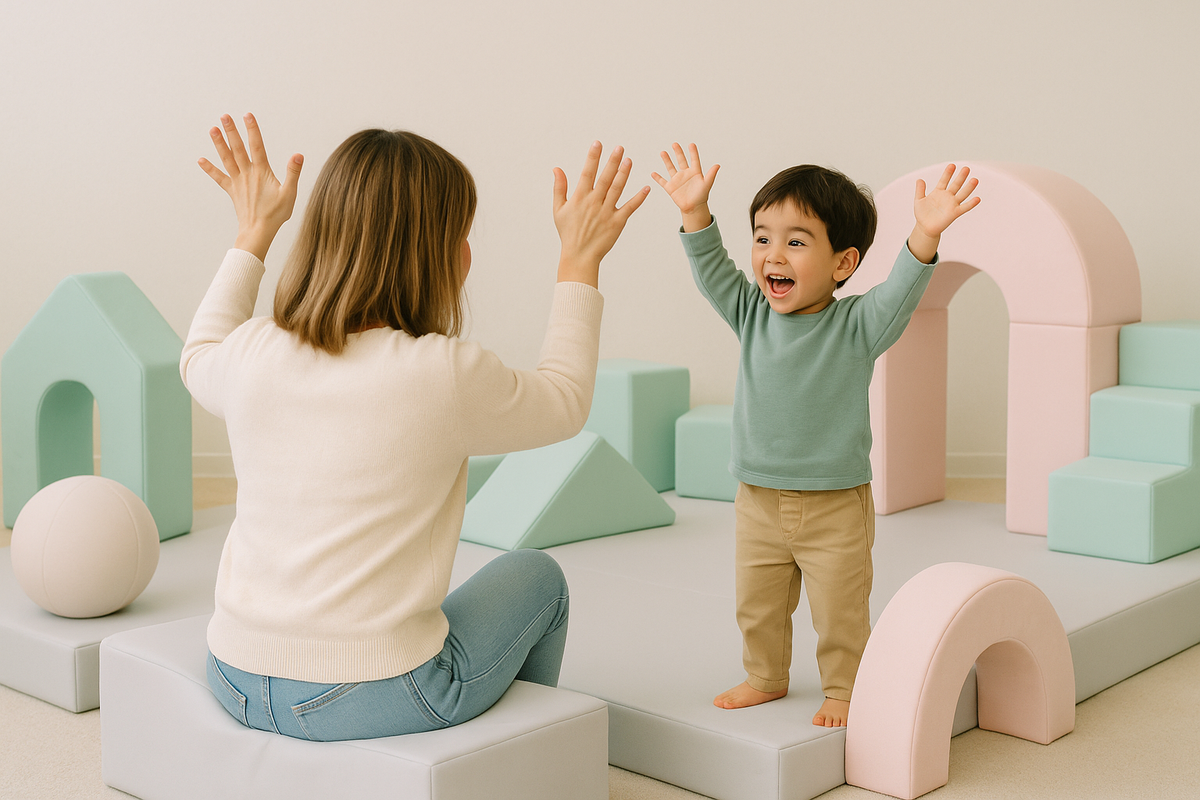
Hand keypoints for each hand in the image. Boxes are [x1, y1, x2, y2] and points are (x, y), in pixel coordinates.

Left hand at [198, 113, 302, 261]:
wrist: (258, 231)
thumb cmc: (275, 214)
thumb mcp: (290, 193)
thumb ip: (293, 173)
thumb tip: (298, 155)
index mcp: (262, 173)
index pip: (257, 146)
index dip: (252, 130)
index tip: (248, 115)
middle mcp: (247, 174)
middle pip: (238, 149)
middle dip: (231, 131)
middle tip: (224, 116)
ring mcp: (238, 182)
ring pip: (227, 159)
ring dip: (219, 144)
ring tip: (212, 129)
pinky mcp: (232, 191)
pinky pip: (219, 177)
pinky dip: (210, 169)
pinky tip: (201, 160)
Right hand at [552, 142, 649, 287]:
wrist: (579, 255)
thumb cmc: (568, 232)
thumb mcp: (558, 209)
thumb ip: (559, 188)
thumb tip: (557, 169)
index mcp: (580, 198)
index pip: (587, 172)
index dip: (593, 157)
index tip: (598, 143)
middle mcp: (594, 202)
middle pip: (605, 178)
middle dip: (612, 161)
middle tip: (620, 148)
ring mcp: (606, 212)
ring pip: (617, 189)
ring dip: (624, 174)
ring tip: (629, 160)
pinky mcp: (617, 222)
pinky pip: (629, 208)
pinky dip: (639, 198)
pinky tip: (646, 188)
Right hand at [651, 143, 718, 230]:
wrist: (694, 208)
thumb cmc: (701, 196)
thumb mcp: (707, 184)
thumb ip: (711, 174)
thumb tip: (718, 165)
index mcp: (695, 172)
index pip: (694, 160)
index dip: (693, 152)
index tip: (691, 144)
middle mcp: (685, 174)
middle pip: (681, 160)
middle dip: (678, 152)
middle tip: (675, 144)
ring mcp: (677, 180)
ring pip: (670, 168)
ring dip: (667, 160)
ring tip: (663, 152)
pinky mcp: (670, 187)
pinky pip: (662, 181)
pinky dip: (657, 178)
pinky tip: (653, 173)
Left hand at [913, 164, 979, 238]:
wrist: (925, 228)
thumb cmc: (922, 214)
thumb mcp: (919, 200)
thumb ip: (920, 190)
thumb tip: (919, 179)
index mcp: (939, 192)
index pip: (944, 180)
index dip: (948, 173)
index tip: (952, 165)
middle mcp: (947, 197)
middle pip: (956, 185)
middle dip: (961, 177)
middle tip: (966, 168)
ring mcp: (952, 204)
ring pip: (962, 194)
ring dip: (969, 187)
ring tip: (974, 180)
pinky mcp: (955, 213)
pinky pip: (964, 207)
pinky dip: (971, 204)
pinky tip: (977, 199)